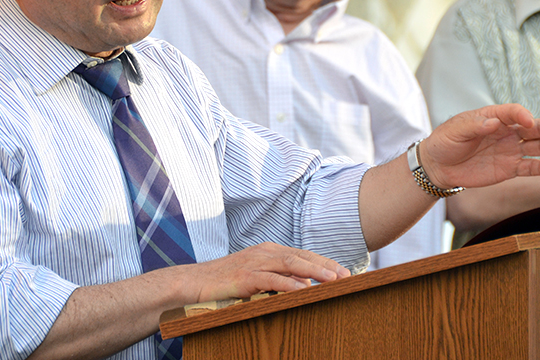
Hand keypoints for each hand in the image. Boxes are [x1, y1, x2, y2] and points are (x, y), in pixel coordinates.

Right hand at [185, 242, 350, 302]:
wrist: (193, 282)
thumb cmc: (224, 283)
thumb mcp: (254, 279)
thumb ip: (276, 279)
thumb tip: (302, 287)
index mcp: (267, 251)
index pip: (302, 254)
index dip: (323, 262)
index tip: (343, 272)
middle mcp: (263, 252)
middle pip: (301, 256)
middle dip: (325, 265)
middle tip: (347, 275)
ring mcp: (254, 262)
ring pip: (290, 264)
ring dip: (314, 271)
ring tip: (333, 279)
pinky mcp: (245, 276)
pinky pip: (271, 279)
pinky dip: (289, 283)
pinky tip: (303, 289)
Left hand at [420, 104, 539, 189]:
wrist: (438, 165)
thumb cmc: (444, 142)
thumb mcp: (454, 130)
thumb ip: (474, 126)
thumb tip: (494, 123)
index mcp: (492, 117)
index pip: (513, 113)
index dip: (522, 116)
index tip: (528, 121)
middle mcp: (506, 132)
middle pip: (533, 128)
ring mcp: (509, 150)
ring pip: (536, 147)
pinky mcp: (508, 168)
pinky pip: (528, 167)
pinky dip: (539, 167)